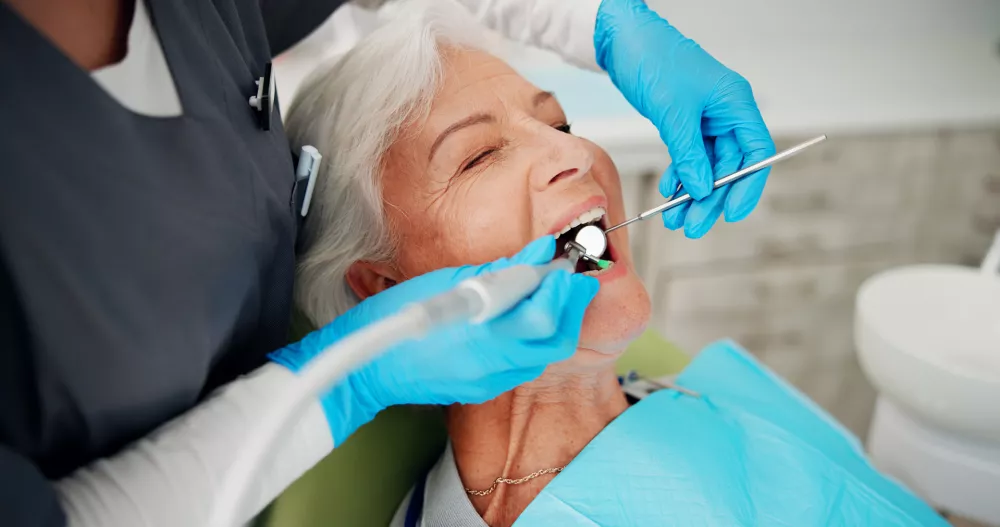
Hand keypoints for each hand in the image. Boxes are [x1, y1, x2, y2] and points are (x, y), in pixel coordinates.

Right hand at [270, 236, 598, 442]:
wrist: (367, 367)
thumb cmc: (394, 320)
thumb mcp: (446, 282)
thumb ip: (498, 271)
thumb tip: (536, 253)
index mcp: (481, 335)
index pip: (543, 316)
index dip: (560, 287)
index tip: (563, 264)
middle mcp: (492, 364)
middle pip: (557, 339)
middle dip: (571, 305)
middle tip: (572, 277)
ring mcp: (491, 381)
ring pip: (545, 354)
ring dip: (556, 322)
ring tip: (550, 292)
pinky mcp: (485, 389)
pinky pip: (524, 364)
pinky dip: (534, 339)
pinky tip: (523, 317)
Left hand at [594, 0, 776, 237]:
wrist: (623, 39)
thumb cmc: (654, 59)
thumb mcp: (674, 112)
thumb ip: (690, 154)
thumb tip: (703, 189)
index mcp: (736, 103)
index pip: (756, 152)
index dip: (748, 185)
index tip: (732, 212)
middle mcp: (726, 112)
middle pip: (730, 166)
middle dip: (712, 198)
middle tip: (693, 225)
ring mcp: (705, 118)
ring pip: (707, 166)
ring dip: (692, 193)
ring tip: (676, 218)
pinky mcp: (684, 122)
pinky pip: (688, 157)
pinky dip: (679, 176)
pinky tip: (668, 192)